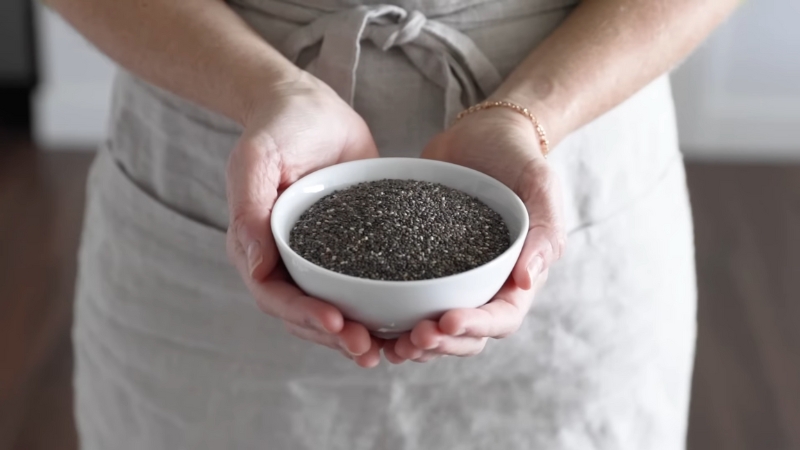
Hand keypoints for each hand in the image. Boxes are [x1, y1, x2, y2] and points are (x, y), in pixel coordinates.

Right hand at [226, 72, 382, 367]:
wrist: (311, 107)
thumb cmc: (279, 126)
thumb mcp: (257, 158)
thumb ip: (249, 209)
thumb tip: (253, 267)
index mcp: (256, 246)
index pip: (274, 295)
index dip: (303, 315)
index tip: (337, 322)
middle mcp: (285, 259)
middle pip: (303, 314)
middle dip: (335, 336)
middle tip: (368, 350)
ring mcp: (318, 257)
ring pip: (332, 309)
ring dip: (356, 334)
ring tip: (388, 350)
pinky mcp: (350, 249)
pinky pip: (360, 287)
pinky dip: (376, 309)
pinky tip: (403, 322)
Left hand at [384, 106, 565, 362]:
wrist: (481, 134)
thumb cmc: (517, 158)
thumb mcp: (539, 184)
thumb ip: (545, 230)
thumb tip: (527, 282)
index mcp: (518, 277)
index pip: (502, 317)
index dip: (476, 327)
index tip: (446, 321)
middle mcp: (485, 286)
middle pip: (467, 336)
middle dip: (440, 344)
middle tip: (413, 339)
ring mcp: (451, 279)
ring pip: (436, 329)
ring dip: (415, 344)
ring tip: (389, 345)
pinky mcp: (420, 266)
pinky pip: (408, 301)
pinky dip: (392, 319)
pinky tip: (368, 323)